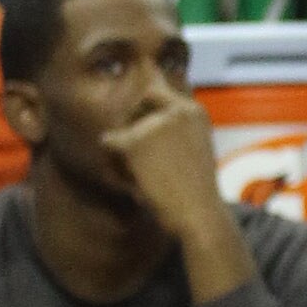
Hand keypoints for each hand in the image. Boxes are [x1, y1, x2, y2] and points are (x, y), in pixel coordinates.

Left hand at [103, 87, 229, 244]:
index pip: (154, 92)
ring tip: (138, 181)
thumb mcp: (193, 149)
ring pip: (119, 130)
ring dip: (121, 156)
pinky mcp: (136, 141)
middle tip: (136, 165)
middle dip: (129, 133)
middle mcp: (177, 110)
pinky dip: (112, 165)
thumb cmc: (195, 191)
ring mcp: (156, 124)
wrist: (198, 214)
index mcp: (193, 111)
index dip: (140, 109)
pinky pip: (108, 144)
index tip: (134, 122)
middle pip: (133, 109)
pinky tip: (130, 183)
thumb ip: (172, 131)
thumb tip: (135, 118)